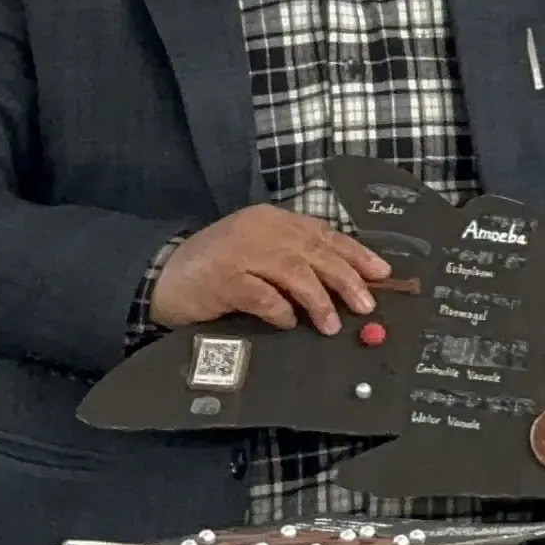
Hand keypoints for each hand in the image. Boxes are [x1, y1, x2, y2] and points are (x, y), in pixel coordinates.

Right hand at [149, 206, 390, 334]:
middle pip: (315, 251)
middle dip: (346, 279)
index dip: (356, 254)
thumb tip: (346, 284)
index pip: (324, 234)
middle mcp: (260, 229)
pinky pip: (261, 295)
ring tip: (332, 325)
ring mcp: (240, 252)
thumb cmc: (217, 269)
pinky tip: (289, 323)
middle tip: (366, 305)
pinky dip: (280, 310)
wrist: (161, 277)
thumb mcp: (260, 253)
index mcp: (274, 219)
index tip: (382, 274)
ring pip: (293, 271)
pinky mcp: (223, 278)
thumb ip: (295, 260)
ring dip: (318, 300)